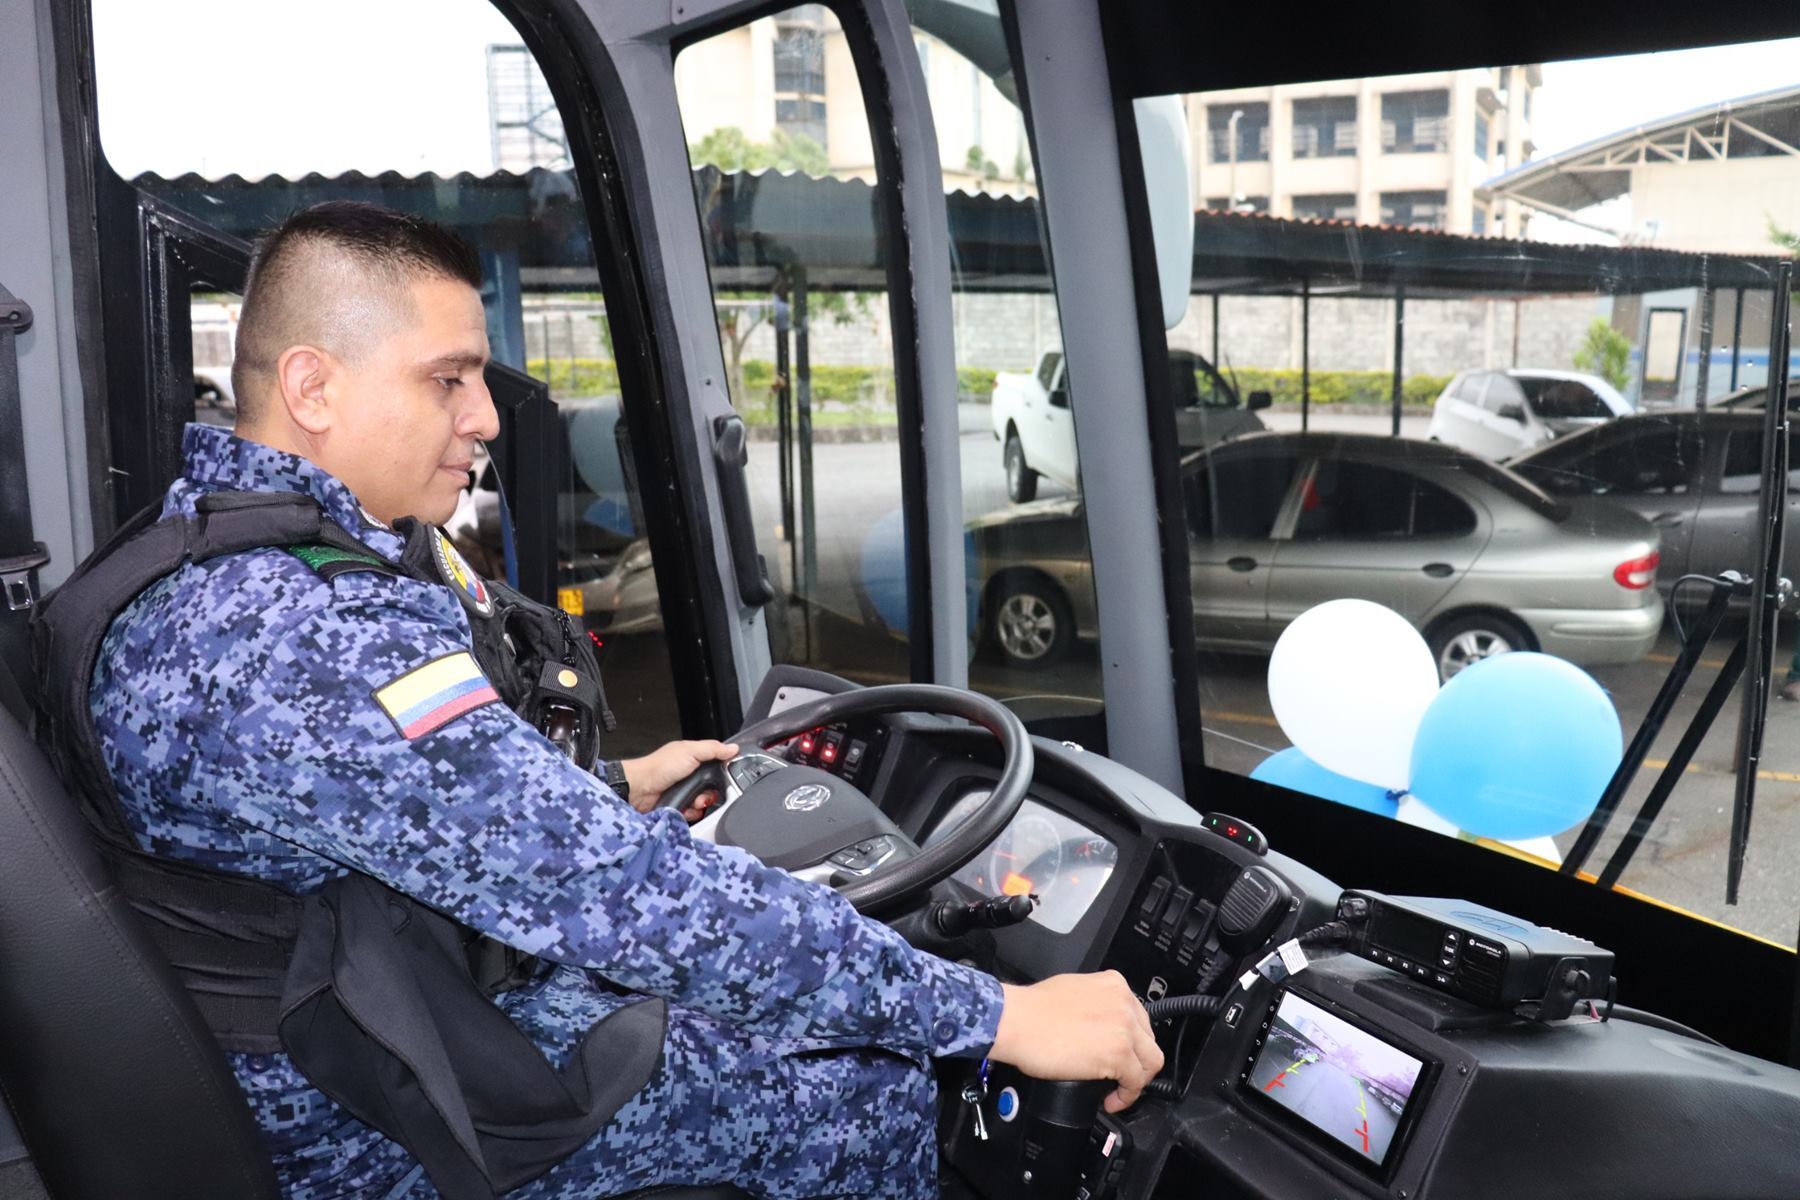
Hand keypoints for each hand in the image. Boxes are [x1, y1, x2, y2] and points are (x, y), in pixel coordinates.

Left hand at [620, 740, 739, 819]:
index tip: (726, 776)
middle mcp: (689, 775)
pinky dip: (692, 812)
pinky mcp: (679, 806)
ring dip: (702, 802)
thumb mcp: (689, 751)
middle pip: (713, 786)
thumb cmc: (658, 767)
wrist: (639, 790)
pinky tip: (687, 807)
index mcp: (693, 758)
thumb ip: (713, 749)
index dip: (723, 771)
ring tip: (694, 800)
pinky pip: (695, 813)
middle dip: (712, 791)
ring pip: (705, 801)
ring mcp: (684, 791)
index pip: (717, 765)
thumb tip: (733, 749)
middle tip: (705, 791)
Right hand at [987, 972, 1162, 1113]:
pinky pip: (1136, 1081)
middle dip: (1137, 1061)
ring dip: (1137, 1080)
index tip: (1125, 1054)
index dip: (1132, 1042)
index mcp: (1115, 985)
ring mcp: (1124, 1028)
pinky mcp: (1118, 1054)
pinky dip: (1127, 1096)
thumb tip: (1099, 1025)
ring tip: (1119, 1090)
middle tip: (1122, 1075)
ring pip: (1151, 1061)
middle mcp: (1124, 1003)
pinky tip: (1112, 1100)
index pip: (1139, 1019)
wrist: (1016, 1021)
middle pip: (1148, 1040)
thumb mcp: (1074, 990)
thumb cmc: (1032, 1009)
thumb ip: (1096, 1003)